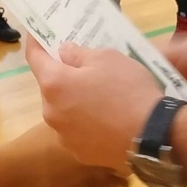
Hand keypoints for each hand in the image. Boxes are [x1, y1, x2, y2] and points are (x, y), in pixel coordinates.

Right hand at [6, 122, 128, 186]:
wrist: (14, 171)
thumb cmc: (33, 143)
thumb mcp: (57, 125)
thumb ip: (78, 121)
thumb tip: (93, 112)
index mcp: (95, 151)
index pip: (124, 156)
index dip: (123, 153)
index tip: (120, 149)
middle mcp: (96, 173)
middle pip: (123, 179)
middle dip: (122, 175)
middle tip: (115, 168)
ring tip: (104, 184)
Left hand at [25, 38, 162, 169]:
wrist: (152, 136)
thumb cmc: (128, 90)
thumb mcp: (108, 58)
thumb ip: (79, 54)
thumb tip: (63, 53)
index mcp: (54, 84)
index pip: (34, 58)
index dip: (35, 43)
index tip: (37, 33)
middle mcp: (51, 112)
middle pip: (50, 87)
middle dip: (62, 76)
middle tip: (83, 68)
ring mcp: (64, 136)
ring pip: (63, 111)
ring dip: (74, 101)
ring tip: (100, 98)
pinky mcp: (79, 153)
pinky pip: (77, 131)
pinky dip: (85, 123)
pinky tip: (106, 120)